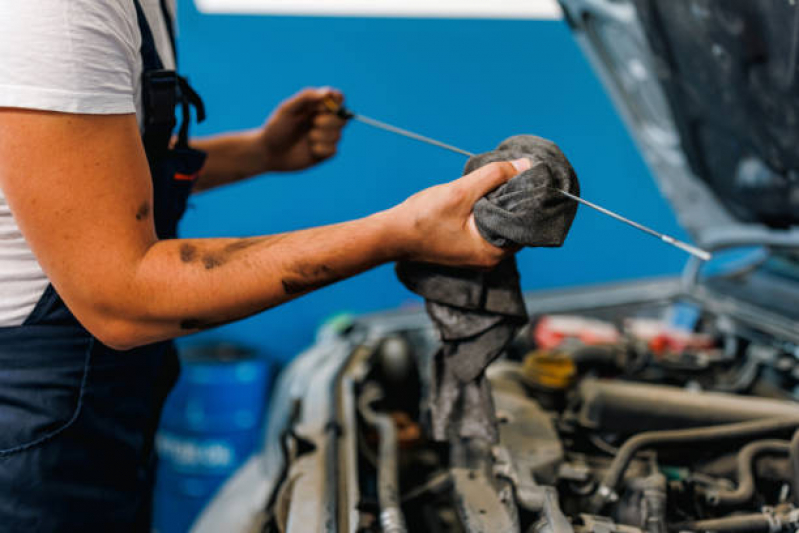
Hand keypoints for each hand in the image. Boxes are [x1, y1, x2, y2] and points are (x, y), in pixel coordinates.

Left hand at [257, 87, 346, 171]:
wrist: (268, 152)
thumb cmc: (276, 127)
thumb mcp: (288, 109)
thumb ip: (306, 97)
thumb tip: (327, 93)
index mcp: (317, 106)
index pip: (338, 99)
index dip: (337, 101)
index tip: (325, 106)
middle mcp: (324, 121)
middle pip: (342, 118)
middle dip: (329, 121)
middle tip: (314, 122)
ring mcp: (325, 137)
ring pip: (337, 135)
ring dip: (321, 136)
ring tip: (307, 138)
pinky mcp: (324, 153)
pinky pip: (333, 150)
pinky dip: (321, 149)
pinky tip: (310, 150)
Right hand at [390, 158, 531, 267]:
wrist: (391, 235)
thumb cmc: (422, 218)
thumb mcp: (460, 192)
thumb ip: (494, 177)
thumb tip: (525, 166)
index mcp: (493, 252)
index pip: (526, 224)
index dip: (529, 200)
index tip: (530, 179)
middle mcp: (489, 258)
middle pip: (515, 224)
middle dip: (514, 200)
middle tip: (513, 175)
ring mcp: (477, 254)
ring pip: (500, 224)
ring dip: (500, 203)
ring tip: (498, 181)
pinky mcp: (467, 248)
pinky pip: (487, 227)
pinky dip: (488, 210)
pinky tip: (483, 193)